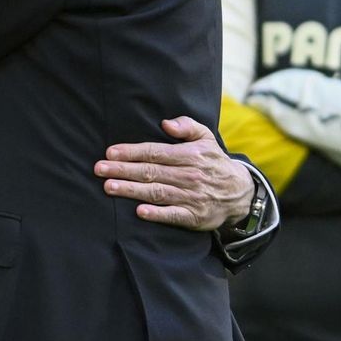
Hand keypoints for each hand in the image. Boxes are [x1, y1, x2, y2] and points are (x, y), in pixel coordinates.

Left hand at [94, 116, 252, 230]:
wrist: (241, 193)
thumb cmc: (214, 162)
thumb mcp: (206, 138)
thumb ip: (187, 126)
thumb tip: (166, 123)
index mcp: (190, 155)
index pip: (156, 152)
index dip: (132, 152)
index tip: (110, 152)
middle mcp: (190, 175)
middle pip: (151, 171)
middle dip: (123, 170)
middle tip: (99, 169)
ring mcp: (192, 197)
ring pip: (157, 192)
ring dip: (132, 190)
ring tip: (109, 187)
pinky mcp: (195, 216)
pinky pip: (174, 215)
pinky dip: (157, 214)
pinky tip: (140, 212)